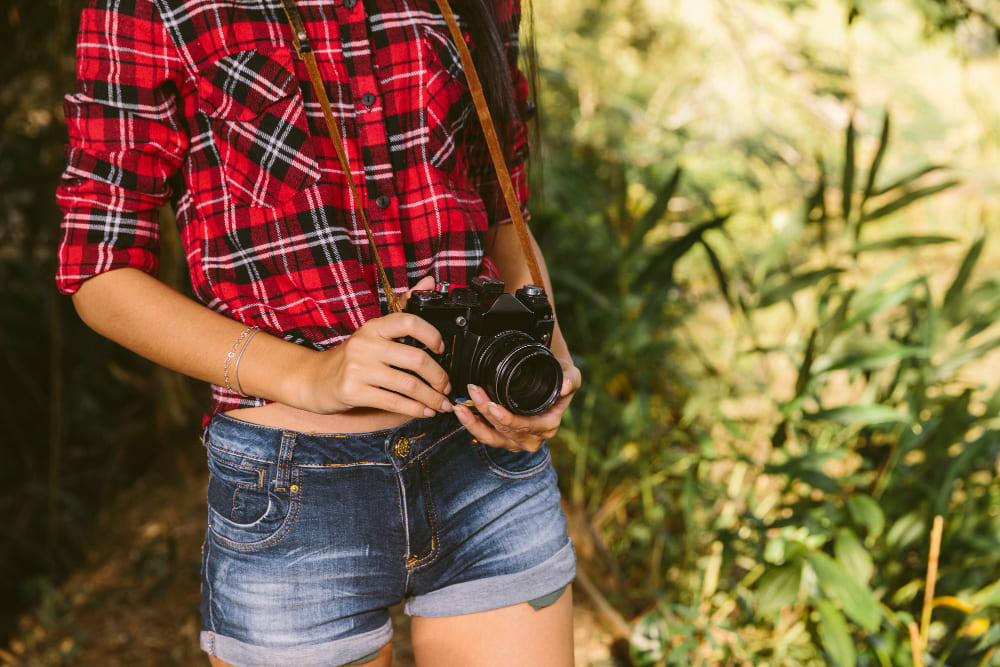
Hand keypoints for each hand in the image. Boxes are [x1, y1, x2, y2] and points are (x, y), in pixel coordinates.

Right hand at [292, 277, 453, 417]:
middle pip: (416, 359)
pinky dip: (415, 410)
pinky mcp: (353, 392)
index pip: (409, 321)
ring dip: (431, 398)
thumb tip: (430, 281)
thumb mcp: (374, 332)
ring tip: (440, 404)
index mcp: (374, 327)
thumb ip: (404, 308)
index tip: (442, 349)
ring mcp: (358, 369)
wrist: (315, 380)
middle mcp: (366, 344)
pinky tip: (424, 411)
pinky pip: (393, 402)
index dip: (432, 335)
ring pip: (408, 385)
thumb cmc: (351, 357)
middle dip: (439, 377)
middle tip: (446, 386)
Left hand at [453, 363, 581, 451]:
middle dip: (486, 412)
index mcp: (548, 426)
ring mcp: (516, 440)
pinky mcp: (502, 437)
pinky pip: (485, 436)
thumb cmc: (560, 379)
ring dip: (474, 422)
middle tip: (473, 391)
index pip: (526, 427)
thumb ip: (571, 379)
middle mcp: (532, 438)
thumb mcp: (572, 376)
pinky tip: (461, 412)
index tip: (493, 405)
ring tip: (460, 407)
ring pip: (491, 437)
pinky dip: (472, 425)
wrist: (550, 383)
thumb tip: (566, 385)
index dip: (508, 419)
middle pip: (504, 430)